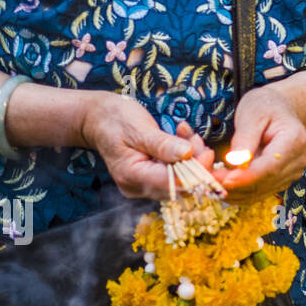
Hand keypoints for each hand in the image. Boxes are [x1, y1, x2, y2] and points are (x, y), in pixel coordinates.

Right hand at [78, 92, 209, 200]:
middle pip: (179, 185)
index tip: (208, 153)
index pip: (172, 183)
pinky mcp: (150, 177)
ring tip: (186, 132)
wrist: (98, 119)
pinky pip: (175, 171)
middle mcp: (138, 186)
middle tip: (196, 139)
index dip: (195, 172)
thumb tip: (187, 154)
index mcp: (131, 176)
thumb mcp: (139, 128)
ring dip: (192, 156)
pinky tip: (181, 136)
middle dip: (196, 162)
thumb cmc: (115, 120)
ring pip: (181, 178)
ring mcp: (144, 184)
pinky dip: (184, 155)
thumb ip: (163, 144)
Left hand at [209, 85, 305, 202]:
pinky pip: (259, 193)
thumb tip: (235, 164)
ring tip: (211, 180)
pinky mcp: (282, 181)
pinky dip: (240, 192)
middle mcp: (299, 161)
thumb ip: (245, 138)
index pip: (271, 166)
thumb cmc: (265, 106)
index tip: (223, 179)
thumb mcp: (252, 113)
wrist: (279, 109)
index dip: (246, 176)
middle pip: (265, 182)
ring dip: (234, 191)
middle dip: (234, 184)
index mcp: (295, 141)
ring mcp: (293, 173)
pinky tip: (223, 184)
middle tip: (206, 179)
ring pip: (260, 192)